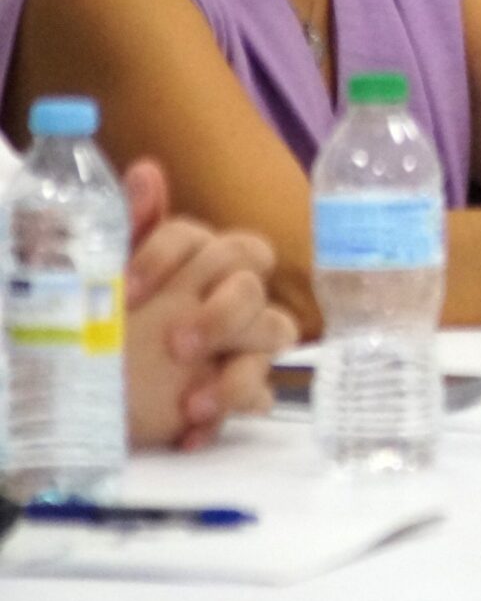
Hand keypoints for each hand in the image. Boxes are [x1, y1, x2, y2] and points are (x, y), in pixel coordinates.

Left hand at [120, 161, 295, 450]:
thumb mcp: (112, 270)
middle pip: (253, 286)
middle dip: (221, 314)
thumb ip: (134, 222)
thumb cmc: (110, 320)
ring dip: (236, 372)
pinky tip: (189, 431)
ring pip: (273, 337)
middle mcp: (229, 295)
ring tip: (194, 404)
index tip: (127, 292)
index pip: (207, 239)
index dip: (169, 261)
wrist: (86, 389)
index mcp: (202, 260)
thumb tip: (146, 169)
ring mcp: (239, 342)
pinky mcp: (236, 389)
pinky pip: (257, 396)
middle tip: (177, 345)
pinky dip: (226, 414)